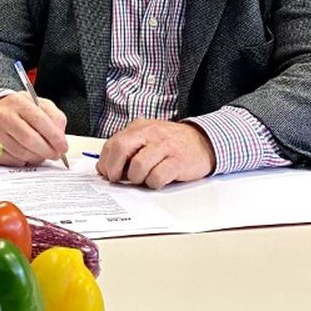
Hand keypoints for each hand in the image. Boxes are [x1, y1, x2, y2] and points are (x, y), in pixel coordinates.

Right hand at [0, 92, 69, 166]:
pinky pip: (12, 160)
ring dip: (36, 157)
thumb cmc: (21, 109)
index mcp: (19, 103)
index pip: (39, 120)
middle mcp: (4, 116)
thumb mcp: (41, 105)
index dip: (54, 137)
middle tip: (55, 154)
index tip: (63, 147)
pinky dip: (24, 161)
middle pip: (29, 139)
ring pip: (21, 153)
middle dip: (47, 151)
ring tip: (42, 153)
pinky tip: (27, 154)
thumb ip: (55, 118)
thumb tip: (60, 137)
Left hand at [97, 119, 215, 188]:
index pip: (113, 142)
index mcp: (140, 127)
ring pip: (138, 166)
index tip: (106, 172)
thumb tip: (108, 166)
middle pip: (121, 149)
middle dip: (114, 168)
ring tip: (143, 179)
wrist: (204, 142)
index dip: (105, 161)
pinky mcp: (177, 161)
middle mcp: (151, 133)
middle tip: (117, 179)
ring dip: (136, 178)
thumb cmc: (173, 144)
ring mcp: (165, 146)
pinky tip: (157, 180)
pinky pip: (157, 177)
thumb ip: (130, 147)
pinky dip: (153, 183)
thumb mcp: (149, 138)